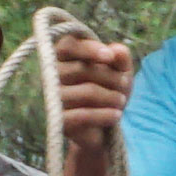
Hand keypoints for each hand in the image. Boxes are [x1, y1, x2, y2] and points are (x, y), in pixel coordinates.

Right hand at [47, 28, 135, 146]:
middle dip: (110, 76)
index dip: (89, 49)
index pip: (68, 45)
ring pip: (86, 92)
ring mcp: (51, 99)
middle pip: (81, 69)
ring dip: (111, 96)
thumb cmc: (107, 91)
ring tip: (122, 101)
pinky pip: (83, 115)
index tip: (110, 57)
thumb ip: (120, 58)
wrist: (98, 130)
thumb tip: (116, 50)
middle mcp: (50, 76)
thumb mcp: (119, 72)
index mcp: (61, 57)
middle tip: (125, 84)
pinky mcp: (57, 120)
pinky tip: (117, 115)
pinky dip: (104, 115)